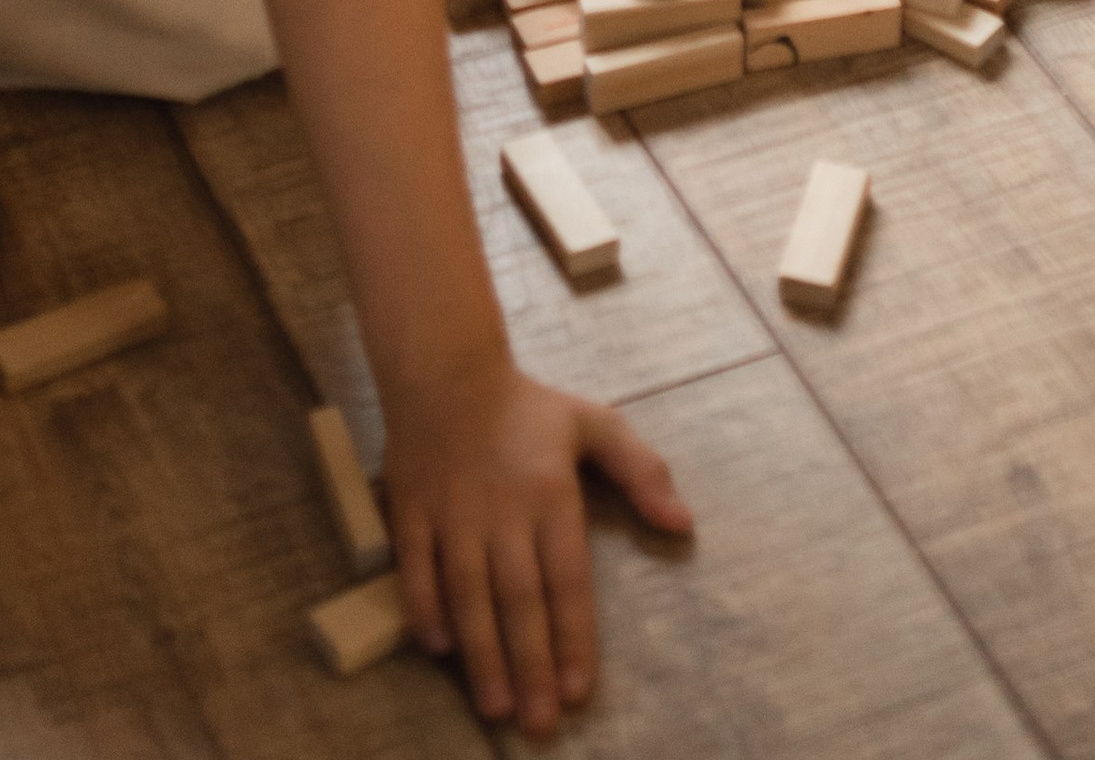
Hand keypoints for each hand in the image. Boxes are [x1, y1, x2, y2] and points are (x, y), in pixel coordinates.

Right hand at [386, 357, 690, 735]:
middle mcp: (502, 510)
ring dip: (480, 651)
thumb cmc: (527, 408)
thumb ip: (642, 471)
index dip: (572, 637)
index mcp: (550, 494)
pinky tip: (439, 647)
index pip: (566, 578)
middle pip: (517, 598)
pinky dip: (424, 607)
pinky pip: (415, 566)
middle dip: (529, 664)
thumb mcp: (594, 424)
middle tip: (537, 724)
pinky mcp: (411, 510)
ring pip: (467, 592)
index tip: (577, 691)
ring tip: (495, 705)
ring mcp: (452, 512)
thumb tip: (683, 523)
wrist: (445, 369)